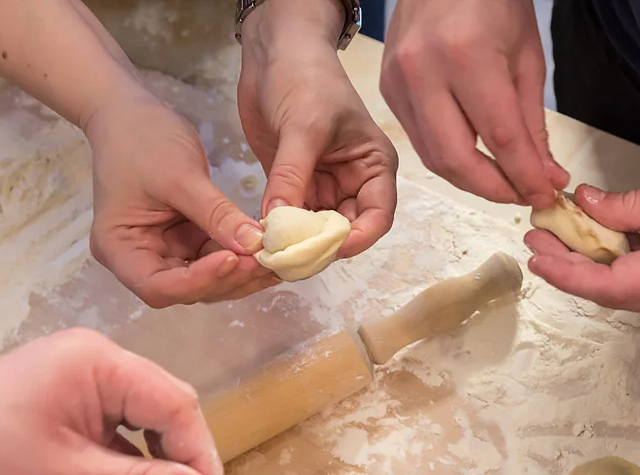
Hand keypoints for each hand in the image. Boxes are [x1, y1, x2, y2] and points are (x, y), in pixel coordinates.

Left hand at [0, 329, 224, 474]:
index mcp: (100, 363)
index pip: (177, 404)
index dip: (201, 454)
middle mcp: (98, 362)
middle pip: (165, 411)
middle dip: (179, 464)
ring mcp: (81, 382)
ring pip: (142, 427)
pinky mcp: (67, 405)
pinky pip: (113, 435)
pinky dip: (122, 471)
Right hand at [86, 94, 276, 307]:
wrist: (131, 112)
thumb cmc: (142, 139)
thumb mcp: (180, 176)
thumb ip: (216, 214)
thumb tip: (253, 244)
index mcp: (120, 248)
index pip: (159, 286)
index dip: (199, 281)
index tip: (233, 260)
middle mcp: (141, 258)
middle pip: (187, 289)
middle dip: (228, 279)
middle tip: (267, 262)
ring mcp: (166, 252)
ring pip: (208, 280)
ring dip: (242, 274)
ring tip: (276, 260)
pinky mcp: (188, 241)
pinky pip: (218, 259)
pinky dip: (243, 258)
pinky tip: (270, 253)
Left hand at [239, 0, 397, 256]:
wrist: (273, 52)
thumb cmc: (306, 78)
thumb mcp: (303, 127)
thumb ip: (292, 176)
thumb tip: (277, 225)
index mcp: (374, 167)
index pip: (377, 215)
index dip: (359, 238)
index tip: (330, 248)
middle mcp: (354, 181)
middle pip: (346, 228)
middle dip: (322, 243)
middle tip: (293, 256)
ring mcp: (324, 184)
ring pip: (316, 227)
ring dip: (298, 239)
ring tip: (274, 250)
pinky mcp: (295, 183)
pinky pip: (291, 215)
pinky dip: (279, 227)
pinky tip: (262, 234)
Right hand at [381, 0, 566, 206]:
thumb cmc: (493, 1)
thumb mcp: (527, 58)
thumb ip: (533, 124)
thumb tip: (545, 177)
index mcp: (466, 55)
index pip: (500, 138)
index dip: (526, 176)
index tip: (546, 195)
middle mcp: (423, 71)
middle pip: (456, 159)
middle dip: (494, 189)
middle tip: (523, 195)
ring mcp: (398, 81)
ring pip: (434, 157)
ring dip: (472, 179)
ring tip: (504, 181)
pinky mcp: (387, 89)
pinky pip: (420, 140)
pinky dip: (450, 157)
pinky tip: (476, 158)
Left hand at [524, 150, 639, 312]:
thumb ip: (635, 203)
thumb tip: (586, 206)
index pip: (611, 286)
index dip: (568, 274)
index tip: (537, 253)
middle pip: (613, 296)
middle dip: (569, 270)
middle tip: (535, 239)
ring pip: (628, 295)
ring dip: (588, 270)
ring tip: (555, 238)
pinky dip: (617, 267)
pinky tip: (598, 240)